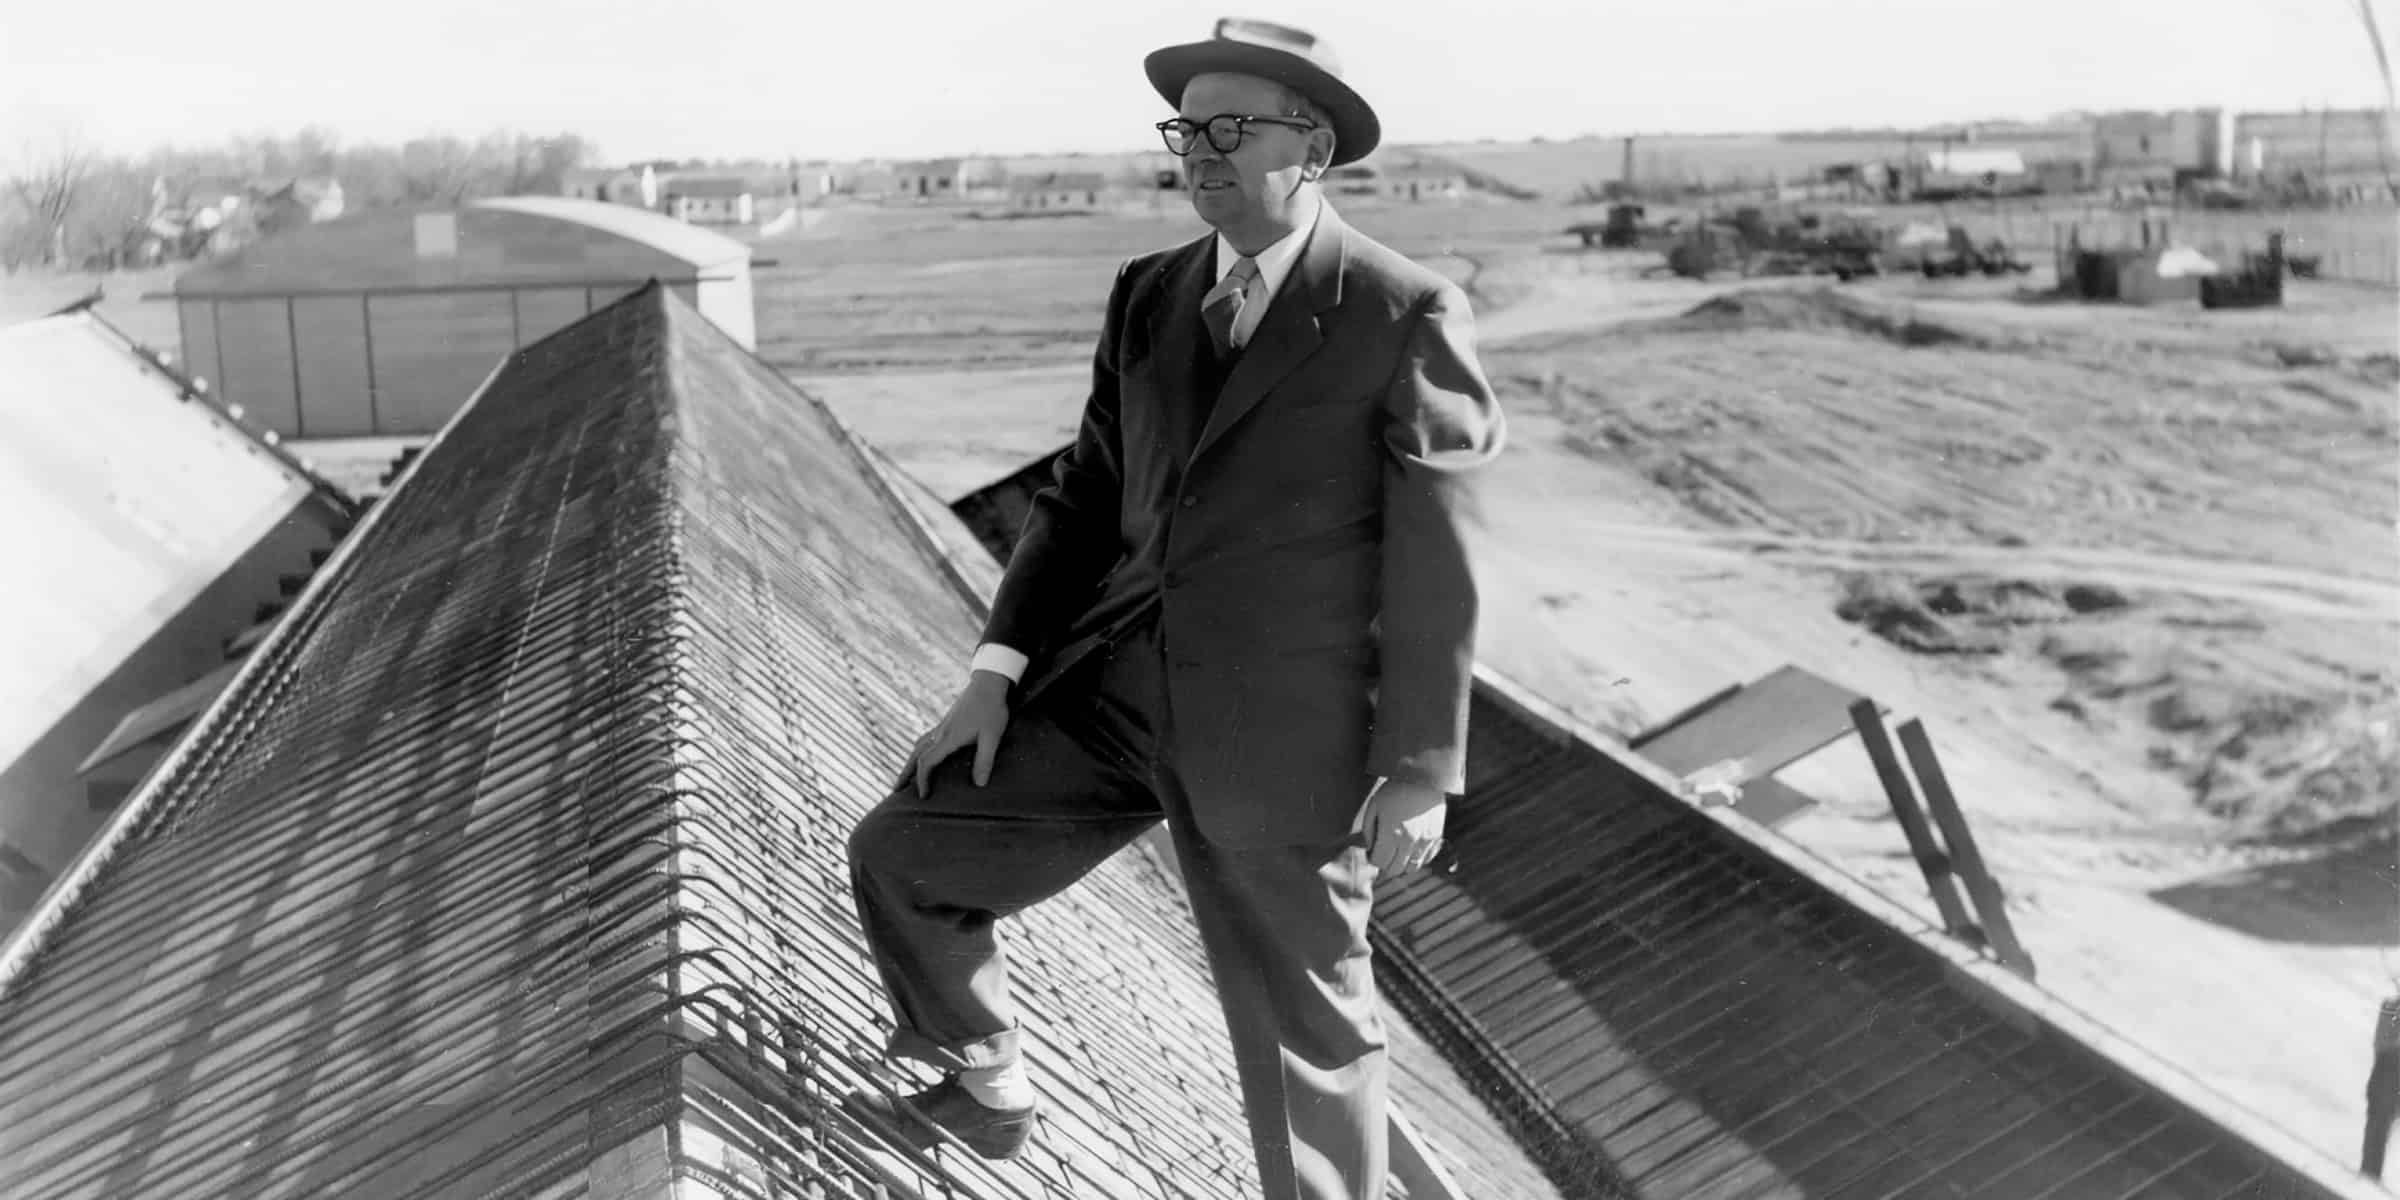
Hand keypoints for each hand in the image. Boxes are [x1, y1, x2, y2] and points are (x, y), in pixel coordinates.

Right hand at [900, 670, 1012, 797]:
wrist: (988, 683)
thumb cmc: (992, 709)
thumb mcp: (992, 736)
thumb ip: (985, 760)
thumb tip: (979, 785)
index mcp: (949, 738)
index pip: (927, 762)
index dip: (922, 780)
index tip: (923, 796)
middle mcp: (940, 733)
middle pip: (915, 755)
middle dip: (905, 774)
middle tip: (895, 790)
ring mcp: (941, 726)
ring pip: (918, 746)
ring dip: (909, 762)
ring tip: (904, 776)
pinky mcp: (946, 722)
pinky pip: (925, 739)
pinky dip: (918, 751)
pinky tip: (920, 754)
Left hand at [1359, 778, 1446, 877]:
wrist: (1423, 778)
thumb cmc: (1394, 790)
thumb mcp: (1374, 806)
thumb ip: (1369, 830)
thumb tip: (1369, 848)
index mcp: (1391, 833)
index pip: (1379, 861)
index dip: (1372, 859)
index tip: (1372, 851)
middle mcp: (1409, 841)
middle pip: (1395, 869)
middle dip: (1385, 865)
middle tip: (1383, 853)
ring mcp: (1425, 840)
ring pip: (1412, 868)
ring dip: (1402, 864)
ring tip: (1397, 852)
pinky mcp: (1436, 837)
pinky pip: (1426, 859)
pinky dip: (1417, 859)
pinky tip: (1411, 849)